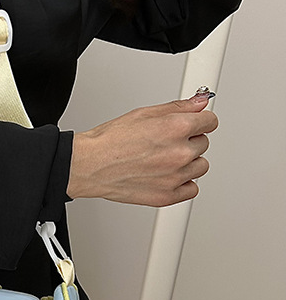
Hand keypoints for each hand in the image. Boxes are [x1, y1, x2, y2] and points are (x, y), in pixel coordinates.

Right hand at [67, 93, 217, 206]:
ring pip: (200, 167)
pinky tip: (167, 176)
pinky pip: (192, 189)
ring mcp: (174, 177)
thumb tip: (199, 104)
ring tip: (163, 160)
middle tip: (165, 143)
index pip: (210, 122)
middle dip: (188, 142)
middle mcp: (179, 153)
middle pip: (203, 144)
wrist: (88, 165)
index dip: (200, 121)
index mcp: (176, 128)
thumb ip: (177, 108)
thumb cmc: (109, 141)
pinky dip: (182, 184)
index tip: (193, 124)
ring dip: (187, 163)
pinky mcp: (167, 196)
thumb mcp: (143, 114)